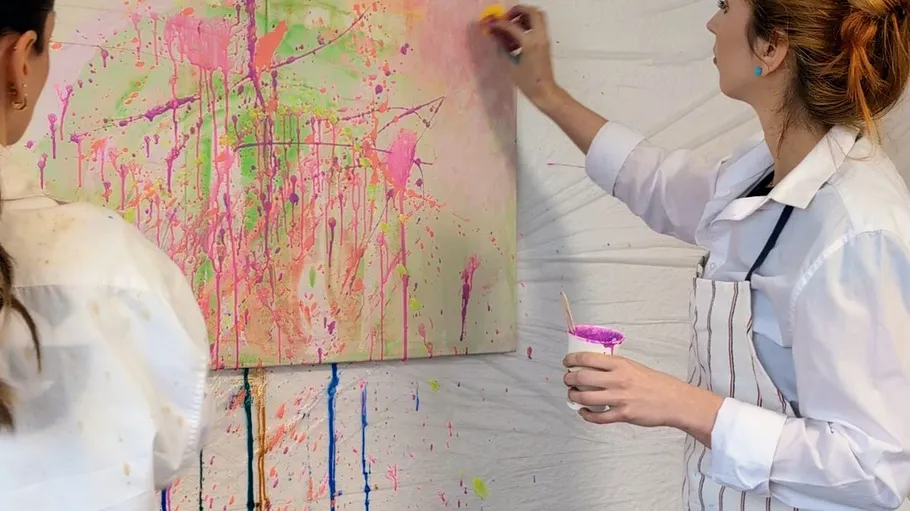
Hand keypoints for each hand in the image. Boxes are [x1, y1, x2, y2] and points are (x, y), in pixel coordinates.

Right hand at [482, 5, 561, 109]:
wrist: (545, 91)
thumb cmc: (527, 82)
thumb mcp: (510, 66)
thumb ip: (502, 48)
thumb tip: (494, 36)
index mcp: (530, 43)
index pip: (512, 26)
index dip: (499, 23)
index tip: (491, 24)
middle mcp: (539, 37)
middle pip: (532, 12)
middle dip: (518, 10)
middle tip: (506, 18)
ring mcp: (544, 38)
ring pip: (538, 16)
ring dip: (524, 16)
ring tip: (512, 26)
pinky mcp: (546, 42)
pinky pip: (538, 25)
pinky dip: (528, 24)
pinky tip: (518, 36)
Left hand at [563, 353, 723, 440]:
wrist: (673, 401)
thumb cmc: (655, 383)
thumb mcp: (634, 366)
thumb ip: (615, 367)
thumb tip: (593, 367)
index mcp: (620, 365)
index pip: (587, 359)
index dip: (572, 360)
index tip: (566, 362)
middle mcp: (617, 380)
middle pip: (582, 378)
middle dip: (569, 379)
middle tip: (567, 380)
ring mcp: (619, 398)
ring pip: (586, 398)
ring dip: (574, 397)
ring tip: (573, 395)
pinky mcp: (623, 415)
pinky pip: (598, 417)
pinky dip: (586, 415)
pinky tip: (584, 412)